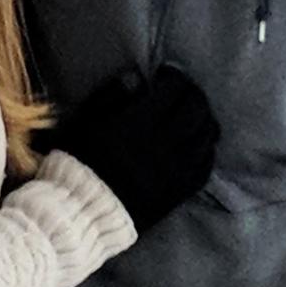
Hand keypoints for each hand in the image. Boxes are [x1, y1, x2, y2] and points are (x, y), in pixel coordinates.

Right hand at [52, 64, 218, 233]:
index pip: (172, 90)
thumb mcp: (84, 121)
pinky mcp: (178, 192)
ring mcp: (174, 171)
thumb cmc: (78, 161)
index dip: (173, 77)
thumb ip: (111, 96)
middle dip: (194, 94)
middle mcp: (162, 145)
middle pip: (196, 110)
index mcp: (138, 124)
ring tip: (195, 115)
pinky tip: (201, 145)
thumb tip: (137, 77)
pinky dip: (207, 150)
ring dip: (205, 120)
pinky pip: (205, 167)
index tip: (165, 74)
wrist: (81, 212)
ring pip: (206, 137)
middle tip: (184, 91)